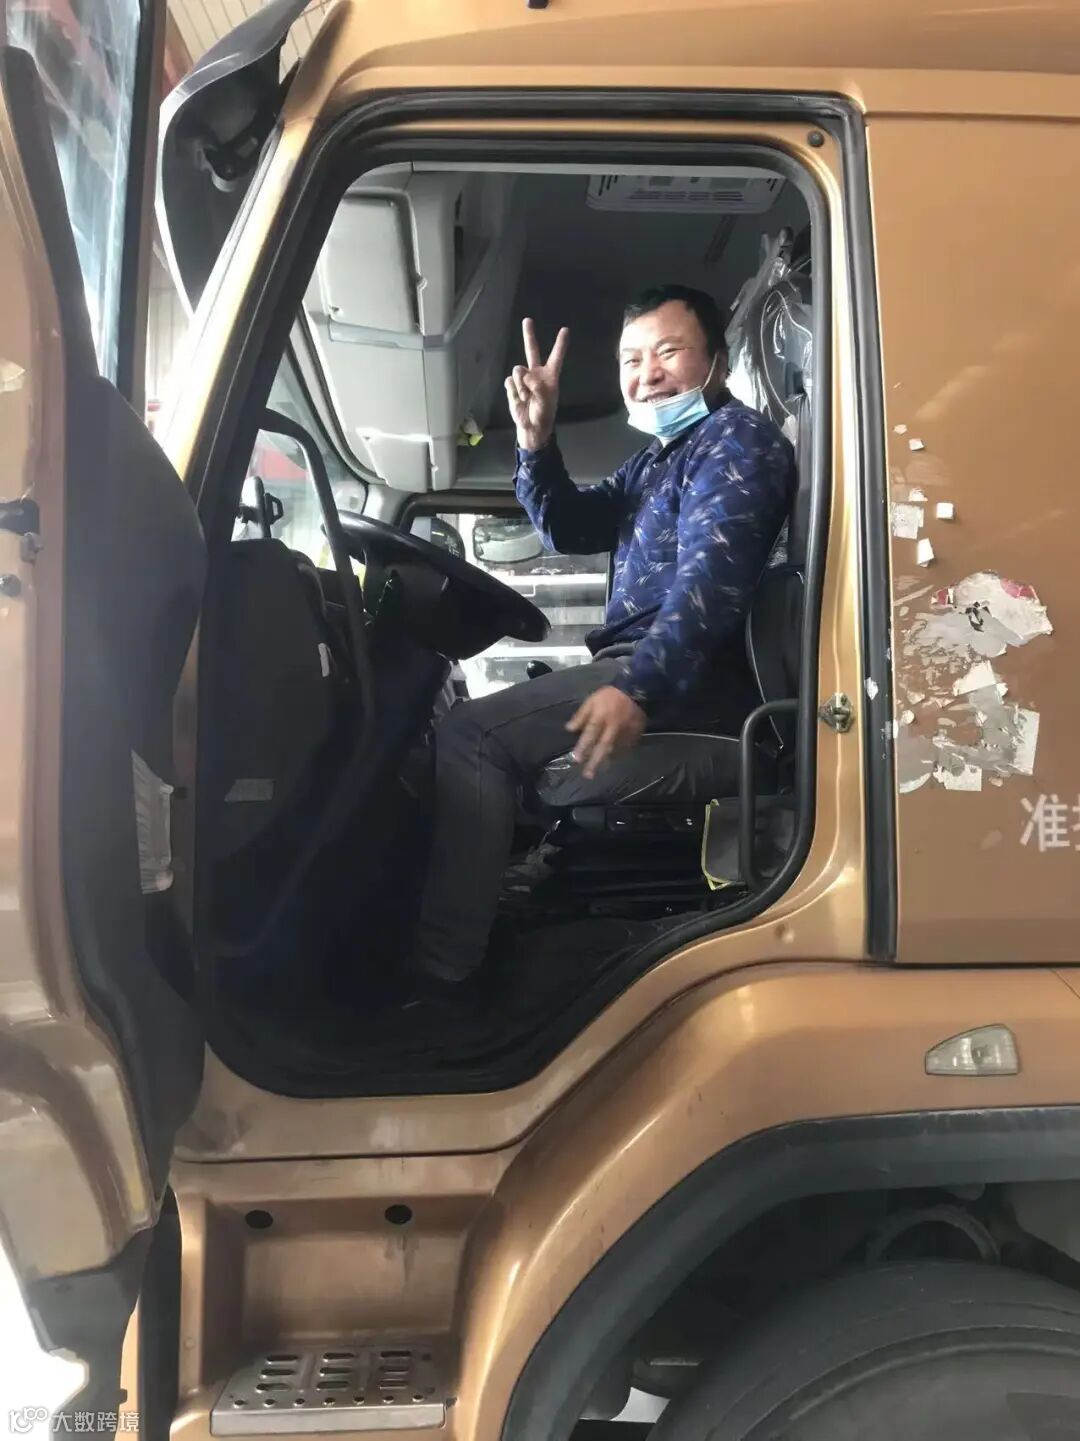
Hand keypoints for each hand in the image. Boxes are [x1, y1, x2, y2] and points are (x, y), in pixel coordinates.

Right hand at [505, 317, 568, 451]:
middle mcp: (536, 374)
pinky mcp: (512, 386)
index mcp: (550, 376)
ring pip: (518, 371)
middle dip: (529, 336)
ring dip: (521, 386)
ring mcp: (523, 379)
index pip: (555, 357)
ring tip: (526, 398)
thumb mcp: (546, 401)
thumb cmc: (543, 414)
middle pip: (532, 351)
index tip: (565, 330)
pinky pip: (510, 382)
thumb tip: (526, 376)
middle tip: (527, 320)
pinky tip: (519, 399)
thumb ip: (538, 387)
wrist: (530, 427)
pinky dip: (514, 391)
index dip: (560, 344)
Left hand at [566, 686, 645, 779]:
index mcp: (601, 717)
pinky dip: (619, 754)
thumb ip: (581, 716)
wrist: (635, 690)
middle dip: (595, 762)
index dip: (583, 747)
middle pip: (603, 746)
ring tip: (599, 771)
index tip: (576, 759)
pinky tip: (613, 760)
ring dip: (606, 761)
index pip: (590, 734)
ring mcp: (625, 731)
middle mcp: (613, 726)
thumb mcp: (591, 701)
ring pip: (615, 750)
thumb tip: (569, 729)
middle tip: (588, 775)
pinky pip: (626, 747)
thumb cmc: (609, 696)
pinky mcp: (635, 733)